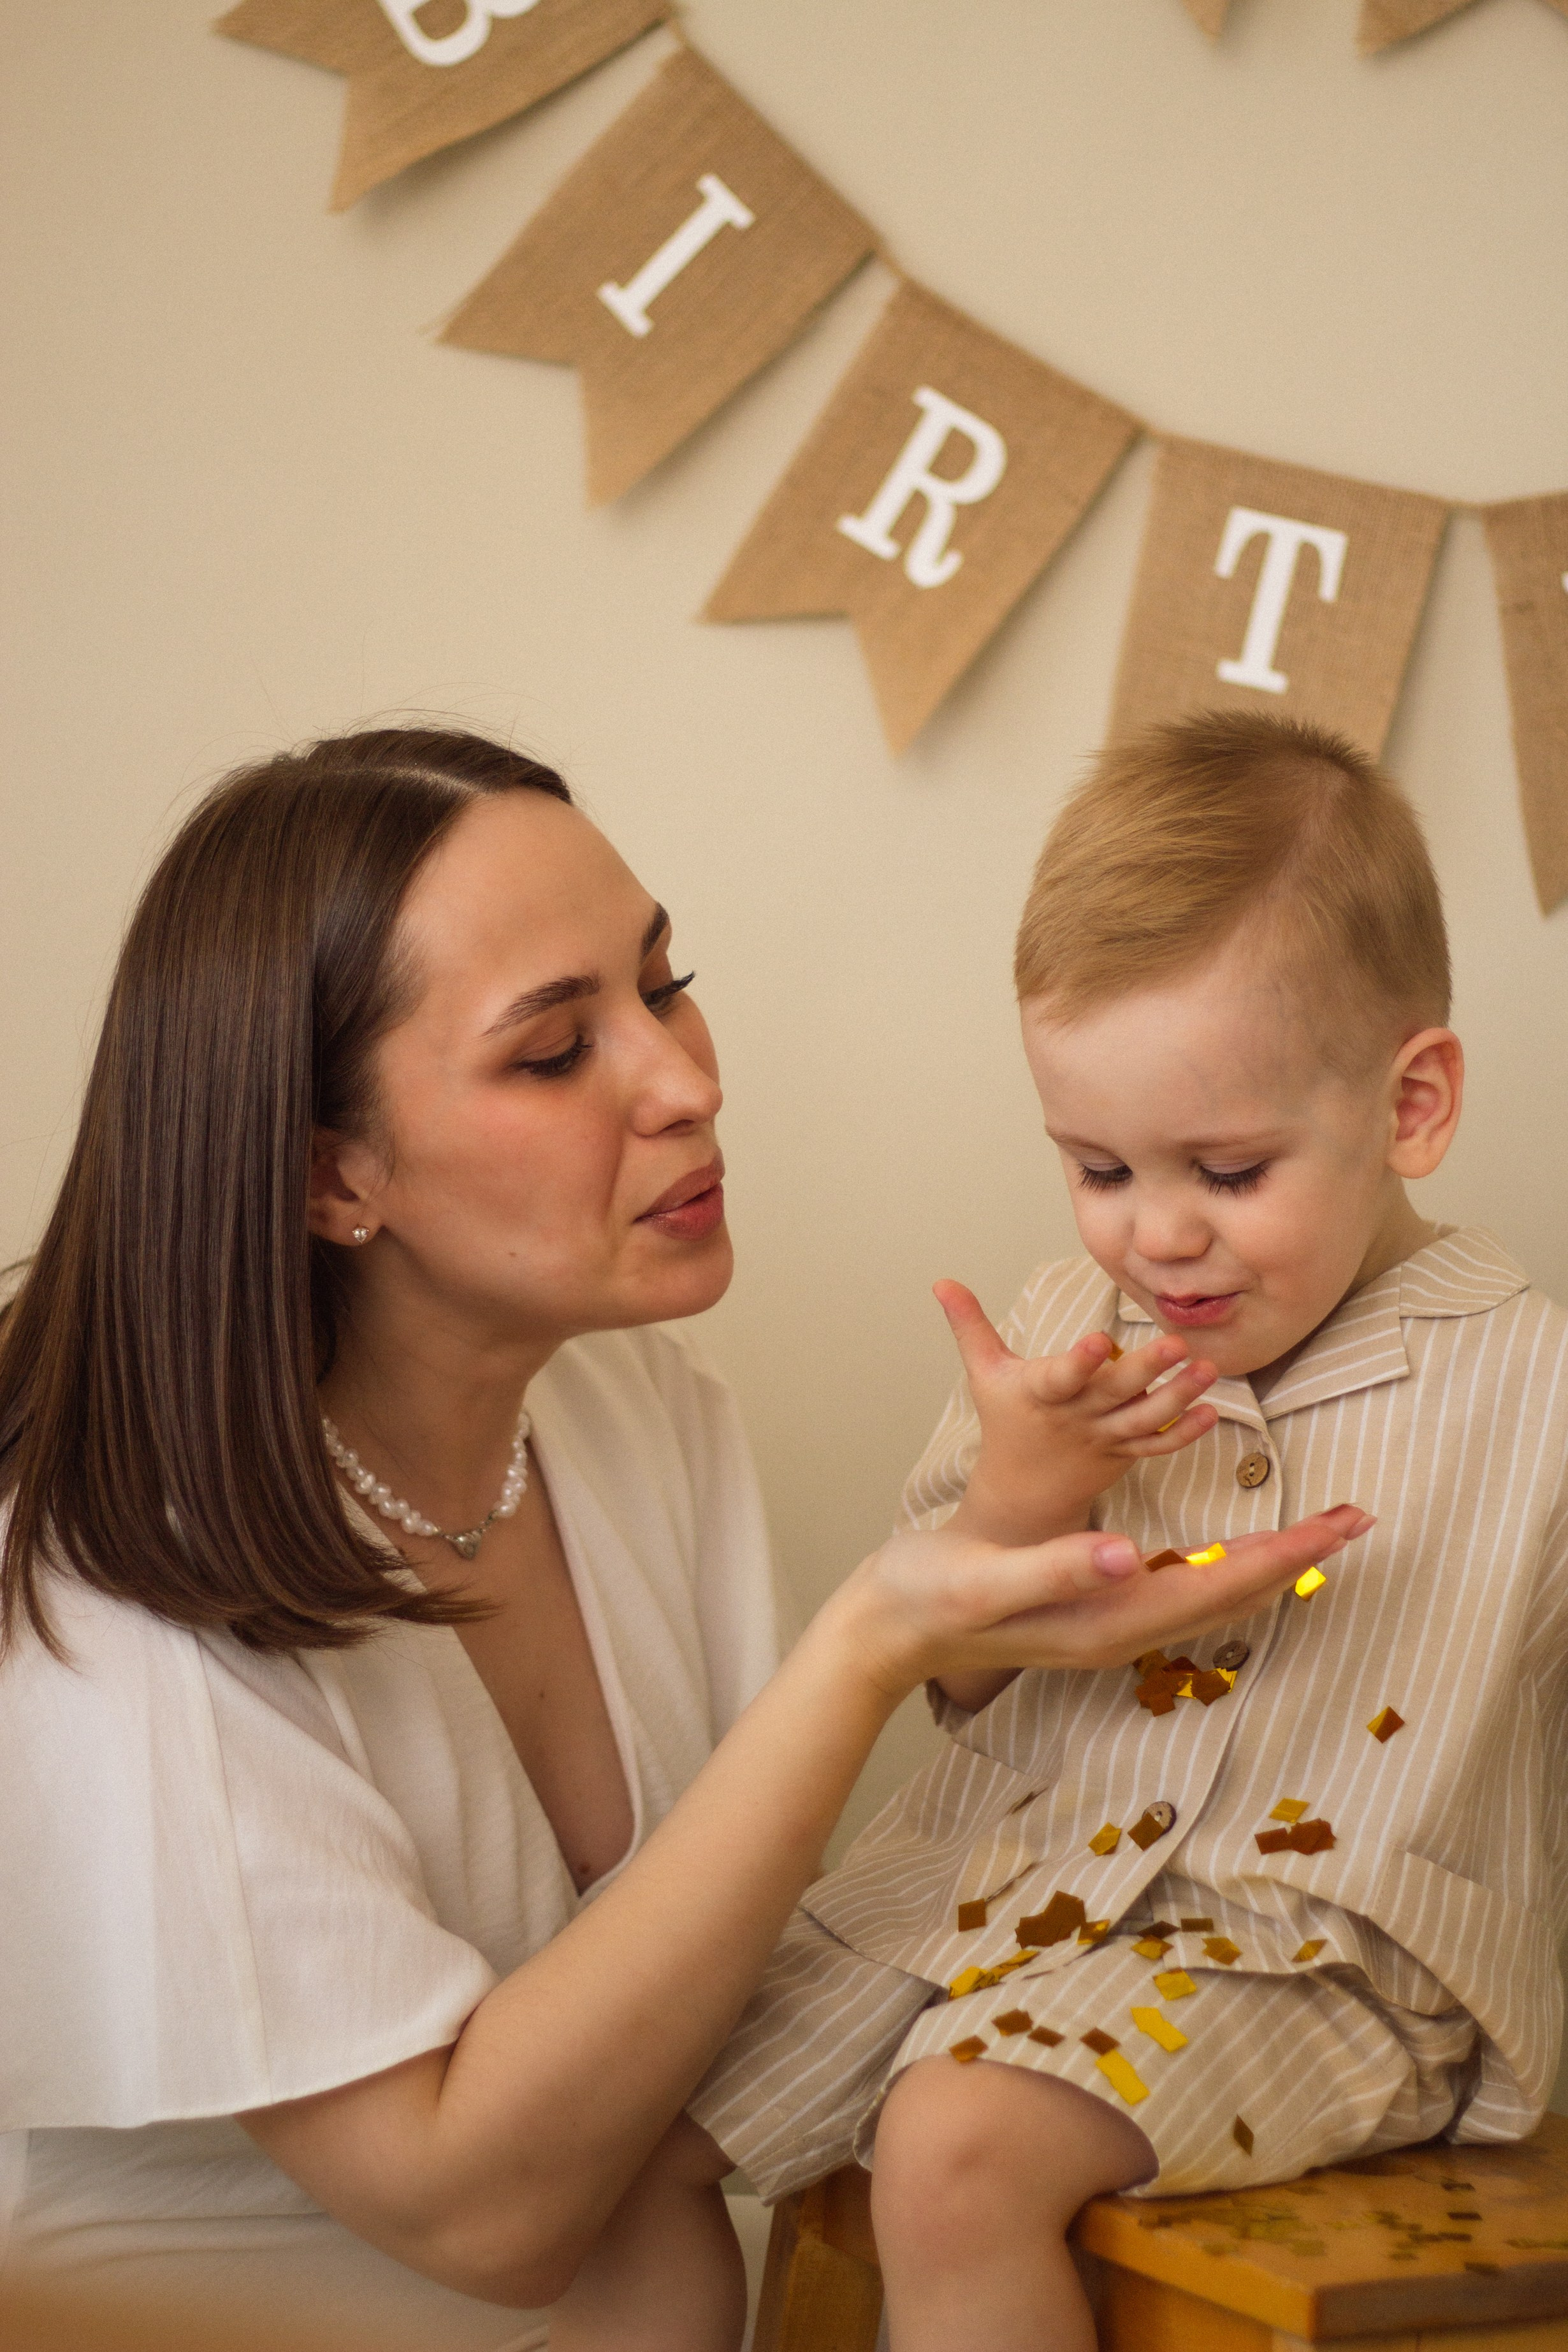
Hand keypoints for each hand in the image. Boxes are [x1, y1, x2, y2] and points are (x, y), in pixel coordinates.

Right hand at [836, 1503, 1373, 1698]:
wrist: (887, 1627)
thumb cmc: (928, 1595)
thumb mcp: (986, 1578)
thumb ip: (1058, 1567)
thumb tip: (1128, 1557)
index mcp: (1104, 1620)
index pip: (1214, 1585)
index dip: (1283, 1555)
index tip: (1339, 1526)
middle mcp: (1119, 1630)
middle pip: (1229, 1594)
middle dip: (1298, 1558)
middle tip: (1360, 1519)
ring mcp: (1108, 1626)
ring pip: (1211, 1595)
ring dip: (1271, 1563)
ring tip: (1320, 1533)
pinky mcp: (1093, 1609)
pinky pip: (1181, 1590)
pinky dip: (1225, 1567)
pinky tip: (1239, 1553)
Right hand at [934, 1280, 1219, 1546]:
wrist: (1022, 1491)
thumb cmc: (1006, 1422)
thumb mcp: (983, 1374)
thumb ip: (970, 1325)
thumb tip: (942, 1281)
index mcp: (1041, 1396)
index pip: (1060, 1377)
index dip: (1079, 1362)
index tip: (1099, 1339)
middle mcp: (1076, 1418)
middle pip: (1113, 1395)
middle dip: (1145, 1372)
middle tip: (1177, 1344)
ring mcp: (1103, 1438)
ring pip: (1143, 1421)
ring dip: (1177, 1397)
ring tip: (1207, 1369)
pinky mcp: (1123, 1453)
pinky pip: (1156, 1446)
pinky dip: (1183, 1433)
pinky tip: (1210, 1412)